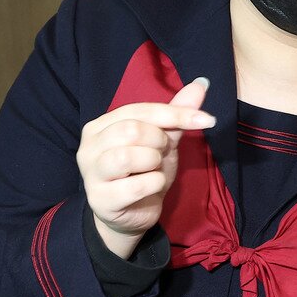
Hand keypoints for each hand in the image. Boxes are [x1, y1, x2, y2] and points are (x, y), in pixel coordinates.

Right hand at [77, 77, 212, 257]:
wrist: (133, 213)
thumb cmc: (144, 172)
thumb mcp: (163, 140)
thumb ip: (176, 114)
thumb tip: (201, 83)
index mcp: (101, 125)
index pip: (140, 110)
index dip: (176, 114)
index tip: (207, 120)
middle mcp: (89, 146)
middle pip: (132, 130)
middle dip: (159, 141)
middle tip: (163, 153)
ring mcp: (91, 173)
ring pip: (128, 157)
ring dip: (154, 162)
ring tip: (154, 169)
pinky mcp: (100, 199)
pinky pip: (137, 185)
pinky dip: (154, 184)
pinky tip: (151, 188)